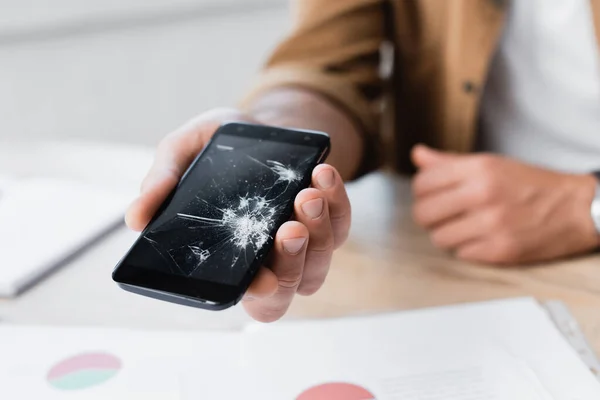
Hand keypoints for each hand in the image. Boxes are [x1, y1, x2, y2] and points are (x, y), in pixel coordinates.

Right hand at [126, 108, 350, 320]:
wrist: (257, 126)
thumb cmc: (216, 150)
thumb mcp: (181, 154)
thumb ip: (161, 183)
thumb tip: (134, 218)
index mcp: (235, 258)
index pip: (251, 294)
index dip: (258, 296)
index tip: (263, 281)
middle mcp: (273, 258)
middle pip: (293, 284)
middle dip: (293, 261)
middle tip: (287, 228)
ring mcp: (305, 240)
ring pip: (322, 259)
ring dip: (319, 230)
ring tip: (305, 194)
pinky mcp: (329, 218)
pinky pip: (341, 222)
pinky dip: (337, 201)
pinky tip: (321, 175)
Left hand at [411, 145, 598, 264]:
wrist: (577, 209)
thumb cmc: (532, 185)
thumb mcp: (492, 164)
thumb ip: (450, 162)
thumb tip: (418, 155)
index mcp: (479, 169)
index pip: (422, 183)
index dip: (422, 193)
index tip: (431, 196)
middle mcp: (483, 194)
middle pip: (424, 213)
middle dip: (429, 217)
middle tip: (442, 216)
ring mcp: (492, 224)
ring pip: (439, 238)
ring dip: (448, 235)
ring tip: (464, 228)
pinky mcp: (500, 250)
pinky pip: (461, 254)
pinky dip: (467, 249)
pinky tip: (482, 239)